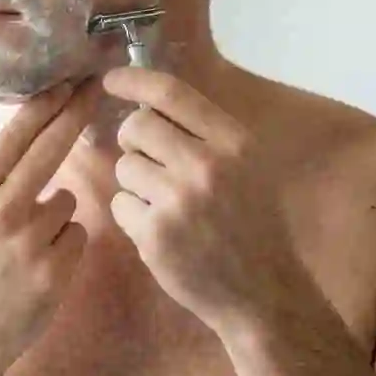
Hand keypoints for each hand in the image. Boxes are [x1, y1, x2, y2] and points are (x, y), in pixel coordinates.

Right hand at [0, 83, 98, 375]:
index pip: (14, 136)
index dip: (45, 103)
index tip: (67, 80)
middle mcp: (0, 212)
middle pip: (52, 149)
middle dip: (76, 114)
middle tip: (96, 89)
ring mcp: (30, 244)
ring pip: (67, 201)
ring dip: (56, 210)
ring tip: (24, 240)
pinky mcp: (56, 276)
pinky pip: (77, 237)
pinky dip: (65, 244)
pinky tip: (37, 263)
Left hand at [104, 67, 305, 338]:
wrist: (265, 295)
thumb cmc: (251, 225)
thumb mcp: (246, 167)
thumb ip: (203, 134)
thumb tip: (145, 101)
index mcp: (234, 142)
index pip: (171, 93)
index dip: (133, 81)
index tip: (110, 80)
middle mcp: (207, 166)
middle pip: (136, 126)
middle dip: (133, 141)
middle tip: (150, 161)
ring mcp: (179, 201)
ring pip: (124, 166)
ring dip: (135, 183)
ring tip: (166, 205)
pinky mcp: (155, 234)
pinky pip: (120, 204)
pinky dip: (132, 216)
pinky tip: (161, 232)